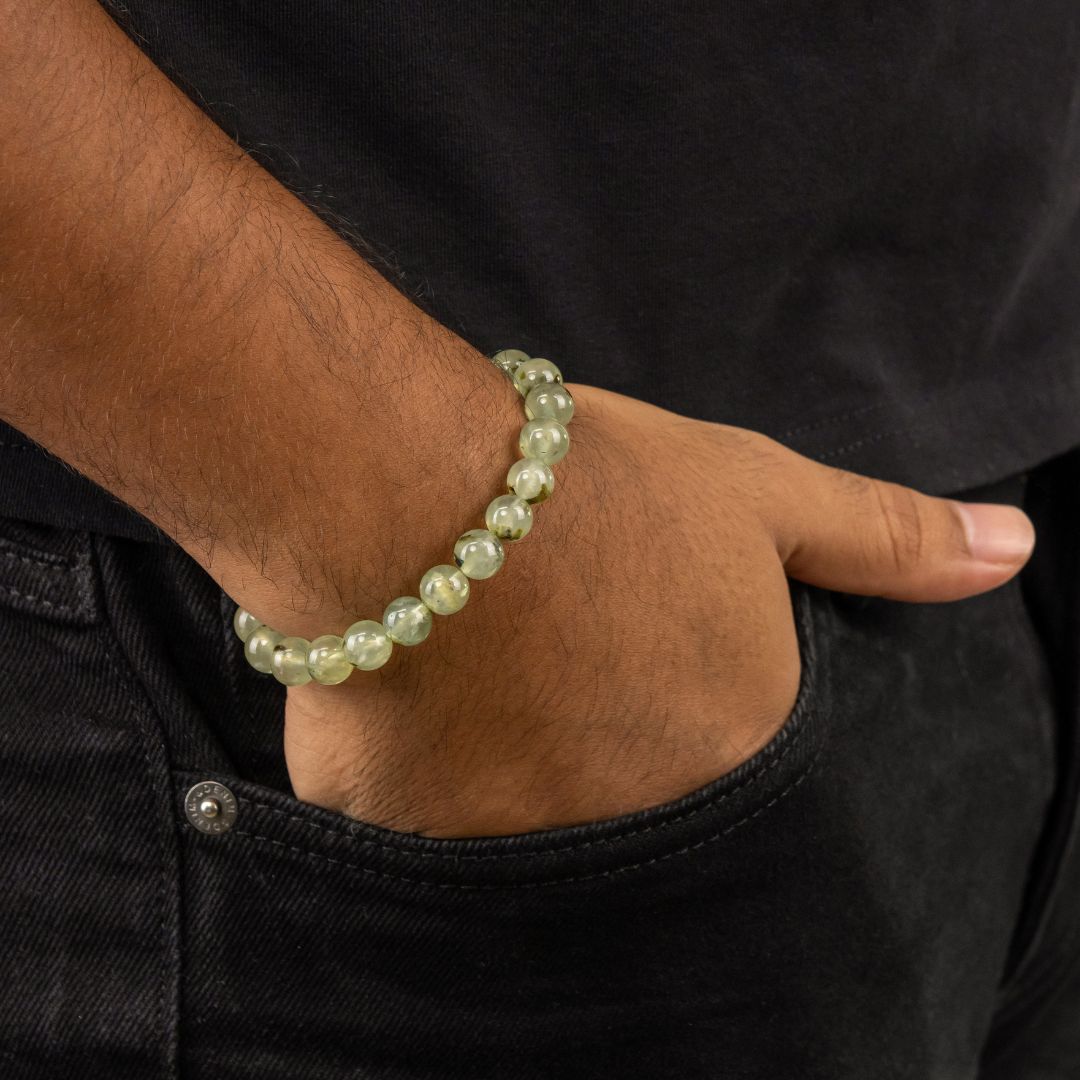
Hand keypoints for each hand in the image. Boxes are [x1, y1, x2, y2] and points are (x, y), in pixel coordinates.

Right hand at [274, 382, 1035, 836]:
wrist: (415, 488)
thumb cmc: (598, 485)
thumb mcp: (756, 495)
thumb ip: (885, 540)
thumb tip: (1016, 551)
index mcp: (728, 755)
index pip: (727, 782)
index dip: (673, 712)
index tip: (632, 669)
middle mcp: (629, 826)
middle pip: (625, 812)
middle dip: (594, 746)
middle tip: (551, 664)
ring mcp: (509, 844)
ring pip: (520, 829)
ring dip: (508, 765)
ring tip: (483, 673)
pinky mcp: (400, 834)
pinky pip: (422, 827)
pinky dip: (422, 776)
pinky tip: (412, 703)